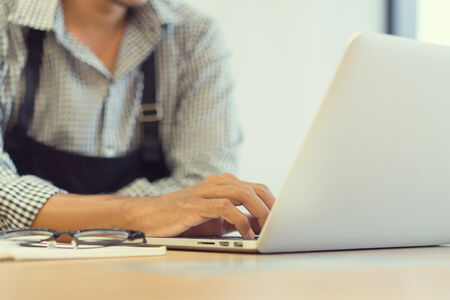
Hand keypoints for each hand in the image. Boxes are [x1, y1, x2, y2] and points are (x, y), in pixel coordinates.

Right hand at [135, 173, 274, 238]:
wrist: (150, 216)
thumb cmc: (183, 218)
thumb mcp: (215, 218)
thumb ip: (237, 218)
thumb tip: (260, 225)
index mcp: (223, 184)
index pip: (256, 188)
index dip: (272, 203)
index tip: (282, 220)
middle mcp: (217, 183)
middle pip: (254, 188)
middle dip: (271, 206)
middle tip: (280, 224)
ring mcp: (206, 192)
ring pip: (242, 193)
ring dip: (259, 211)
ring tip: (267, 228)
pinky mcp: (196, 204)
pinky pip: (225, 208)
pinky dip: (240, 220)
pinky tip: (246, 232)